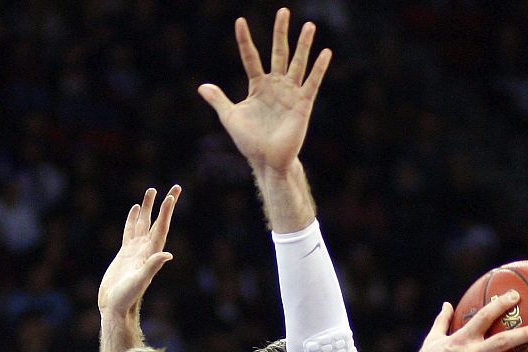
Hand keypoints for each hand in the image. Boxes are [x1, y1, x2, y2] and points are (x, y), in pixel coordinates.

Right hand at [98, 185, 179, 319]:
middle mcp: (145, 250)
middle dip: (165, 205)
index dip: (166, 212)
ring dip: (148, 207)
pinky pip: (130, 231)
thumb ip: (152, 267)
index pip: (161, 228)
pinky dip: (133, 219)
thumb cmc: (126, 298)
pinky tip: (135, 209)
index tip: (172, 196)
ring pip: (143, 223)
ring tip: (151, 191)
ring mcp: (135, 250)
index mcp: (150, 254)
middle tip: (176, 187)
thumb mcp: (139, 281)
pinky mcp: (125, 253)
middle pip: (157, 221)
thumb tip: (167, 255)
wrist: (115, 308)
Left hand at [199, 9, 331, 176]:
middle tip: (283, 11)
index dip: (245, 40)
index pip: (251, 57)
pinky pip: (311, 83)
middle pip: (279, 53)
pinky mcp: (303, 104)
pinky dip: (318, 68)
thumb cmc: (249, 142)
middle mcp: (276, 86)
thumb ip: (219, 100)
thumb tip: (202, 86)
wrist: (267, 161)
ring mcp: (290, 93)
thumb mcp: (230, 118)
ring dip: (303, 45)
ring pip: (297, 63)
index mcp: (258, 87)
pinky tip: (325, 52)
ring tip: (309, 25)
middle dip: (280, 33)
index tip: (240, 21)